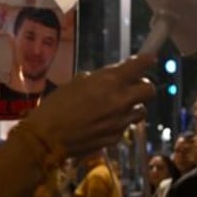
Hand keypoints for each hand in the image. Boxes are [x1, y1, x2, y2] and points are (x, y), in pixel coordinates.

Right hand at [20, 54, 155, 157]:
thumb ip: (102, 78)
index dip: (146, 60)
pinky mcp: (116, 138)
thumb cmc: (57, 105)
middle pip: (150, 90)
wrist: (47, 136)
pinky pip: (125, 126)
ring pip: (140, 110)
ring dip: (132, 106)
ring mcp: (120, 121)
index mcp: (110, 82)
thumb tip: (115, 76)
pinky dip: (118, 123)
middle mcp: (121, 101)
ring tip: (115, 107)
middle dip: (142, 86)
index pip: (140, 66)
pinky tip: (102, 123)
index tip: (148, 59)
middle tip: (131, 87)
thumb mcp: (78, 82)